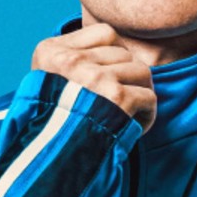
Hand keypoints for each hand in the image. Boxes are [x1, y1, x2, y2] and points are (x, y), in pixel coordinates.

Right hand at [31, 23, 156, 131]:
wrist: (48, 163)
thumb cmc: (52, 126)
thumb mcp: (48, 82)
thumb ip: (74, 60)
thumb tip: (120, 49)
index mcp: (51, 51)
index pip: (106, 33)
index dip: (114, 57)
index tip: (106, 82)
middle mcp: (71, 60)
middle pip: (126, 53)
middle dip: (129, 78)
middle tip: (121, 103)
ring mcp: (94, 77)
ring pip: (141, 71)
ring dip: (140, 94)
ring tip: (127, 114)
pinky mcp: (115, 98)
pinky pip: (149, 96)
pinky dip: (147, 114)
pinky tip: (134, 127)